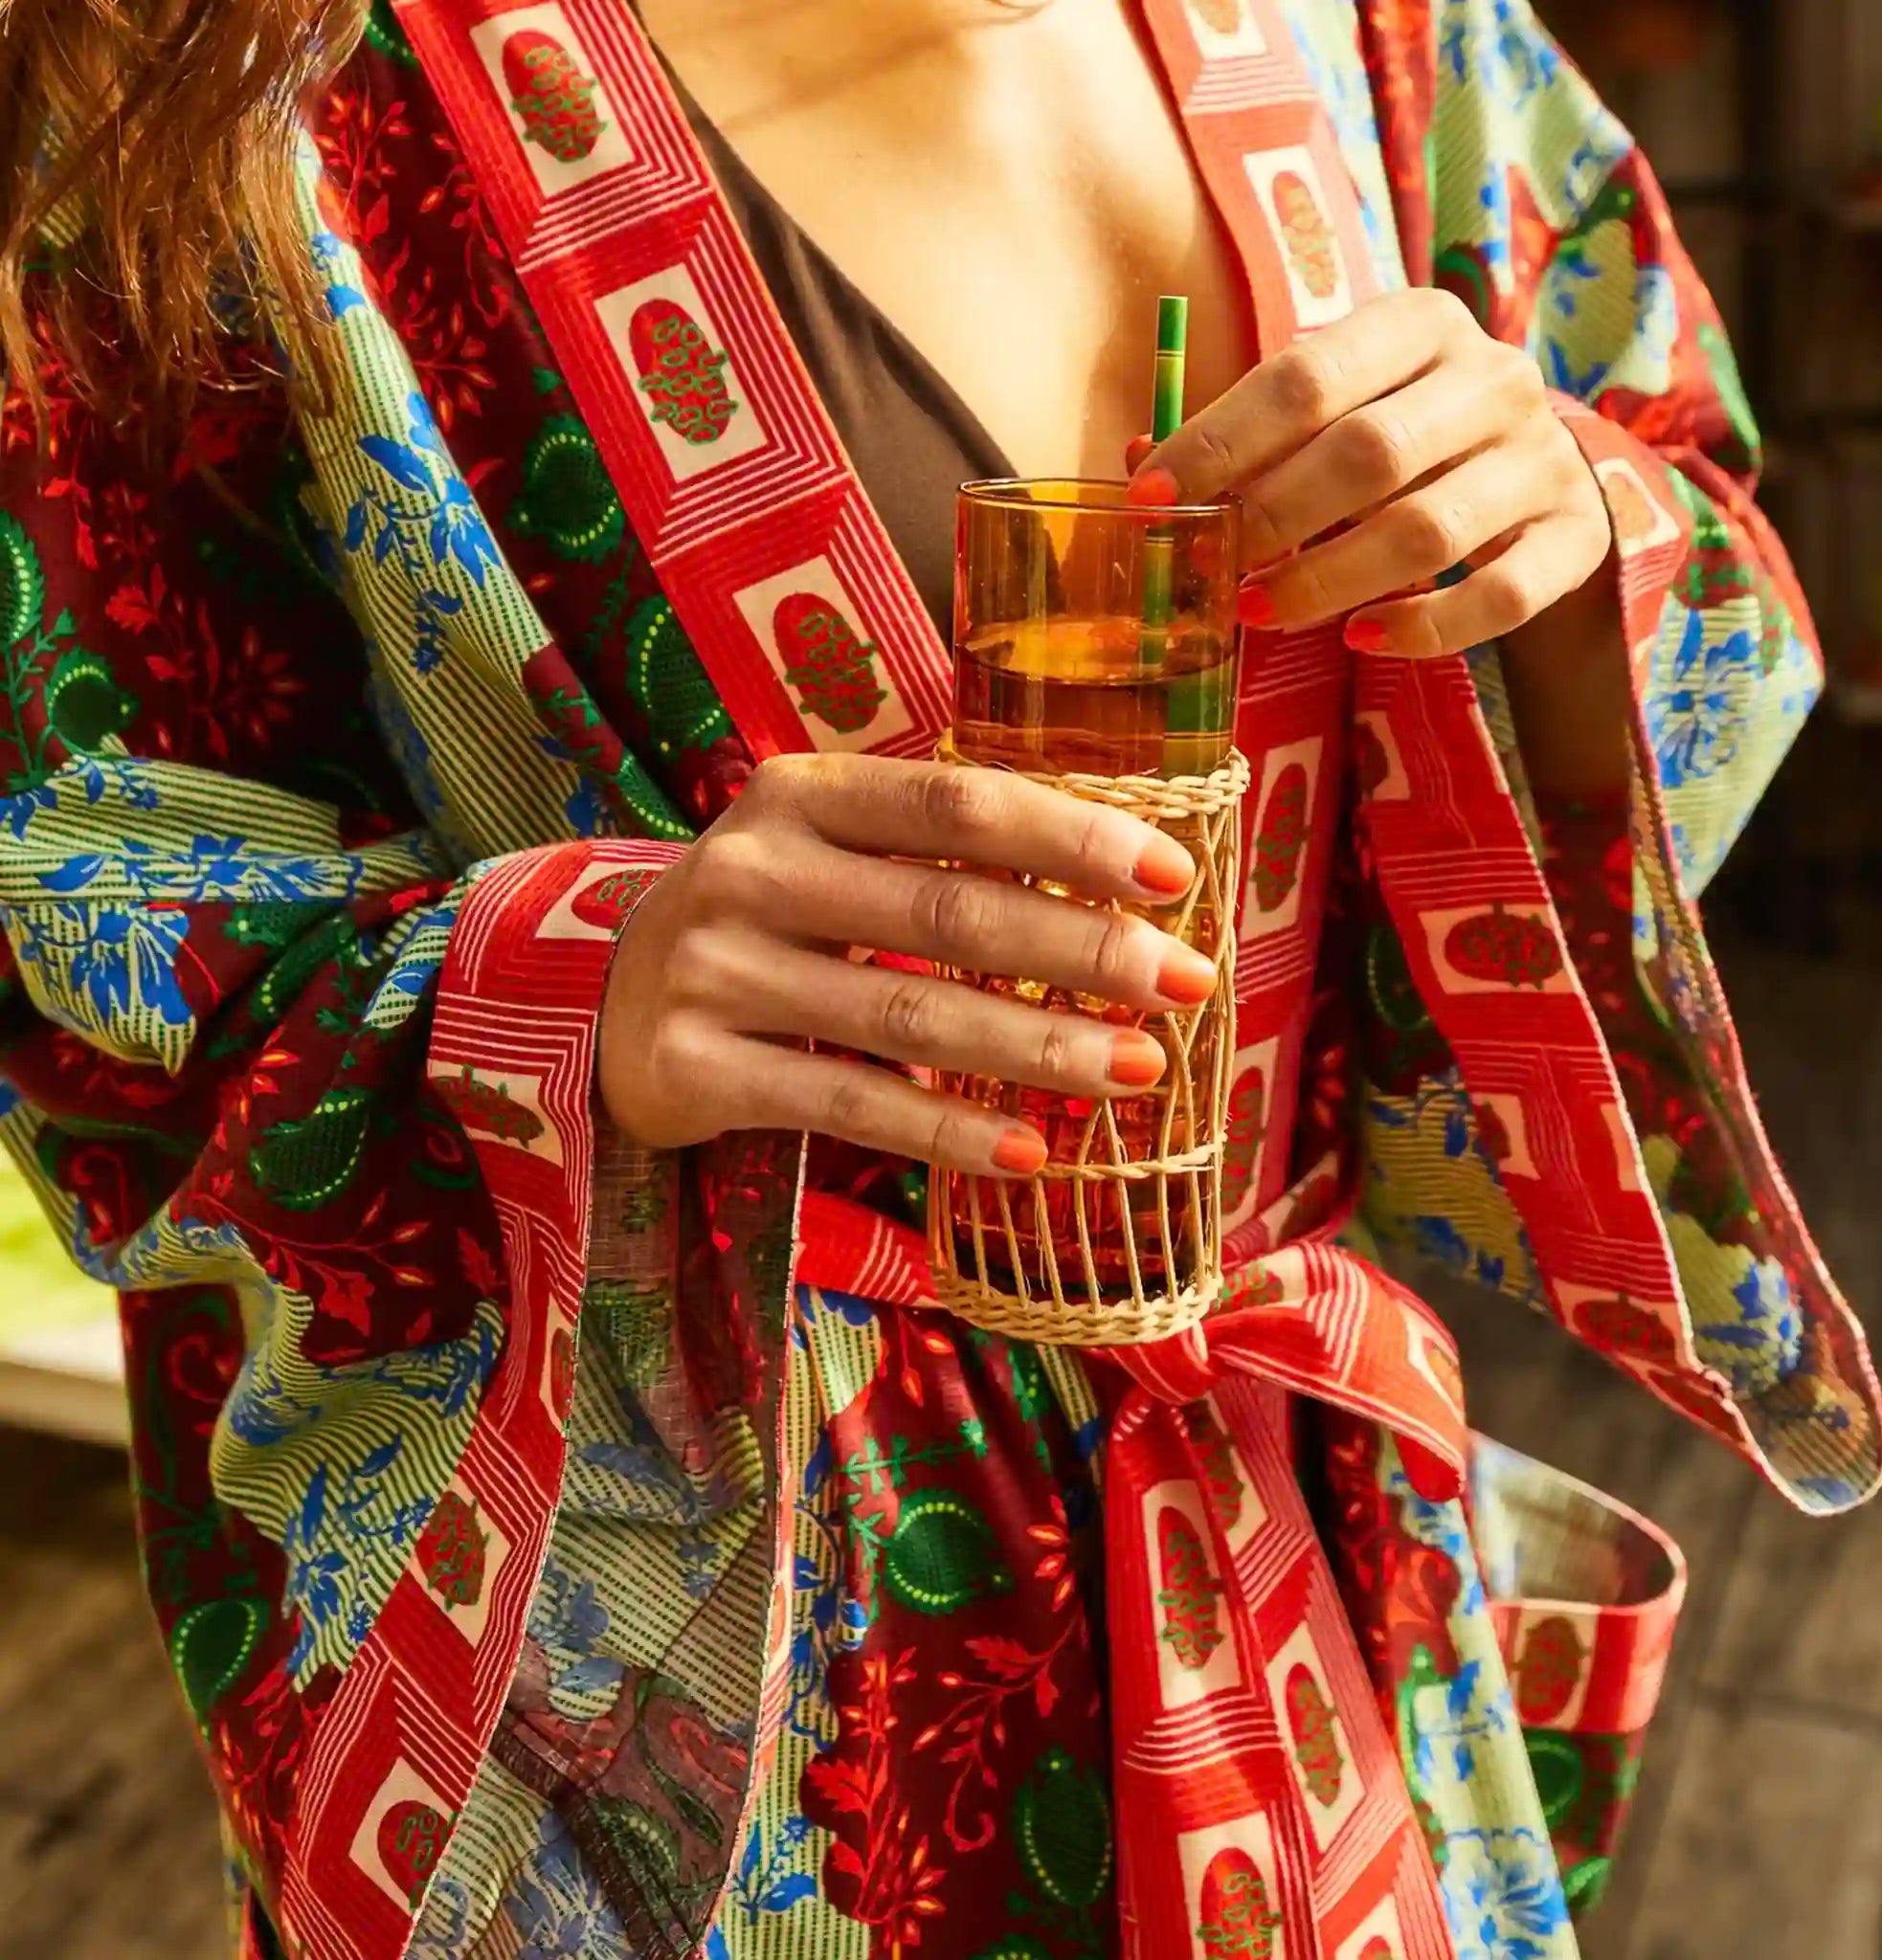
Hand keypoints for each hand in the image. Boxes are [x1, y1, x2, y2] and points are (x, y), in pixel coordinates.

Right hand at [597, 753, 1218, 1175]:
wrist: (602, 997)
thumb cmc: (766, 918)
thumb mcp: (828, 854)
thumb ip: (938, 856)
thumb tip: (1120, 895)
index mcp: (798, 794)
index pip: (955, 805)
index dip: (1070, 838)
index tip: (1172, 876)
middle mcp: (750, 870)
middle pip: (946, 914)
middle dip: (1081, 953)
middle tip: (1186, 984)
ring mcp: (714, 972)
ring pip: (907, 1018)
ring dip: (1037, 1049)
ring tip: (1138, 1071)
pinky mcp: (694, 1069)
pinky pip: (847, 1104)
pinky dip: (945, 1132)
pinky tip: (1029, 1152)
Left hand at [1127, 288, 1612, 658]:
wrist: (1541, 470)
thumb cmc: (1406, 438)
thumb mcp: (1336, 411)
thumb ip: (1253, 438)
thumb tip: (1143, 470)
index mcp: (1419, 325)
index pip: (1307, 376)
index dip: (1221, 441)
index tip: (1151, 495)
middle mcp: (1492, 378)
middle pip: (1369, 452)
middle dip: (1273, 518)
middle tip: (1211, 568)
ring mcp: (1543, 458)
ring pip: (1427, 530)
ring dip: (1329, 580)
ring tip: (1260, 610)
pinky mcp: (1576, 536)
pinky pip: (1500, 595)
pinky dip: (1426, 627)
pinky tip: (1364, 638)